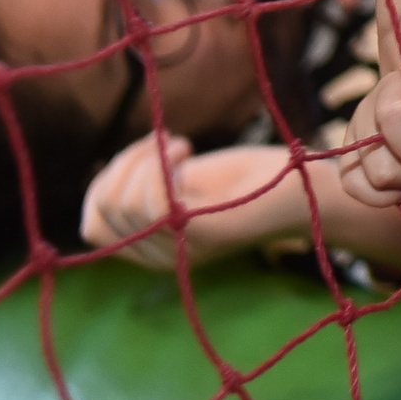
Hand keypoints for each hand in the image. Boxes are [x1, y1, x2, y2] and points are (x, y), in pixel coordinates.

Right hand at [81, 134, 308, 269]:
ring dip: (144, 160)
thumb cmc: (250, 181)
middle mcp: (162, 257)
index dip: (106, 181)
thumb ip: (148, 187)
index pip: (94, 225)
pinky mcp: (206, 233)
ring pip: (123, 204)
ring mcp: (183, 248)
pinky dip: (160, 166)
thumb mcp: (187, 183)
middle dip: (123, 166)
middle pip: (102, 212)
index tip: (145, 151)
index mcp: (153, 248)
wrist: (306, 189)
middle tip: (164, 142)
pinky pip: (153, 205)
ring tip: (181, 145)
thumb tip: (106, 180)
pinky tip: (187, 147)